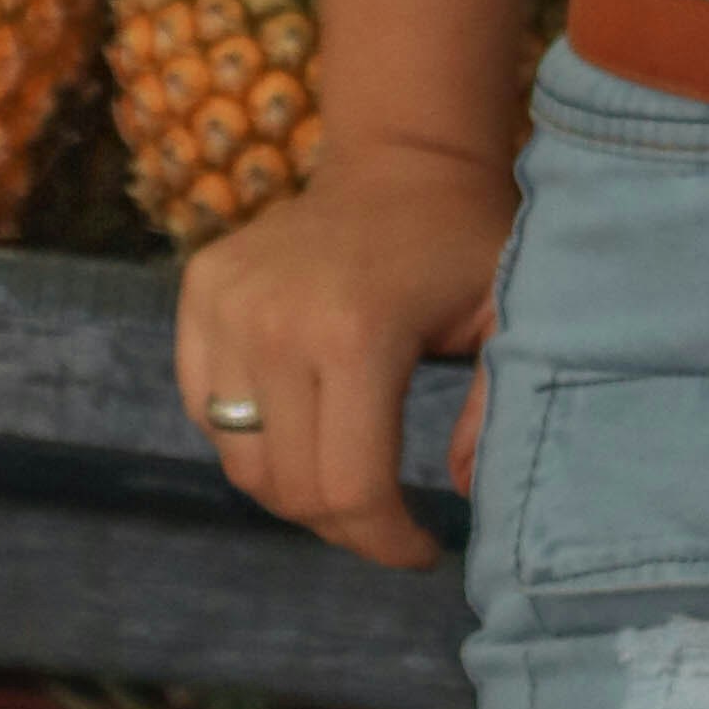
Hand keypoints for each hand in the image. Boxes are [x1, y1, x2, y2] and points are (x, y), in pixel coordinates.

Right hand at [176, 130, 513, 569]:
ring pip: (240, 460)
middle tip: (386, 522)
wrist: (402, 158)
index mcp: (357, 336)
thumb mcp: (508, 320)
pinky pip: (204, 410)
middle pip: (289, 489)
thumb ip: (493, 410)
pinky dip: (248, 438)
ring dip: (293, 490)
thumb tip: (465, 493)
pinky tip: (302, 423)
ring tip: (346, 478)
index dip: (385, 543)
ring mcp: (227, 305)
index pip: (349, 490)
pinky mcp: (200, 291)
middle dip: (344, 527)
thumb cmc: (464, 244)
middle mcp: (275, 324)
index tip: (423, 551)